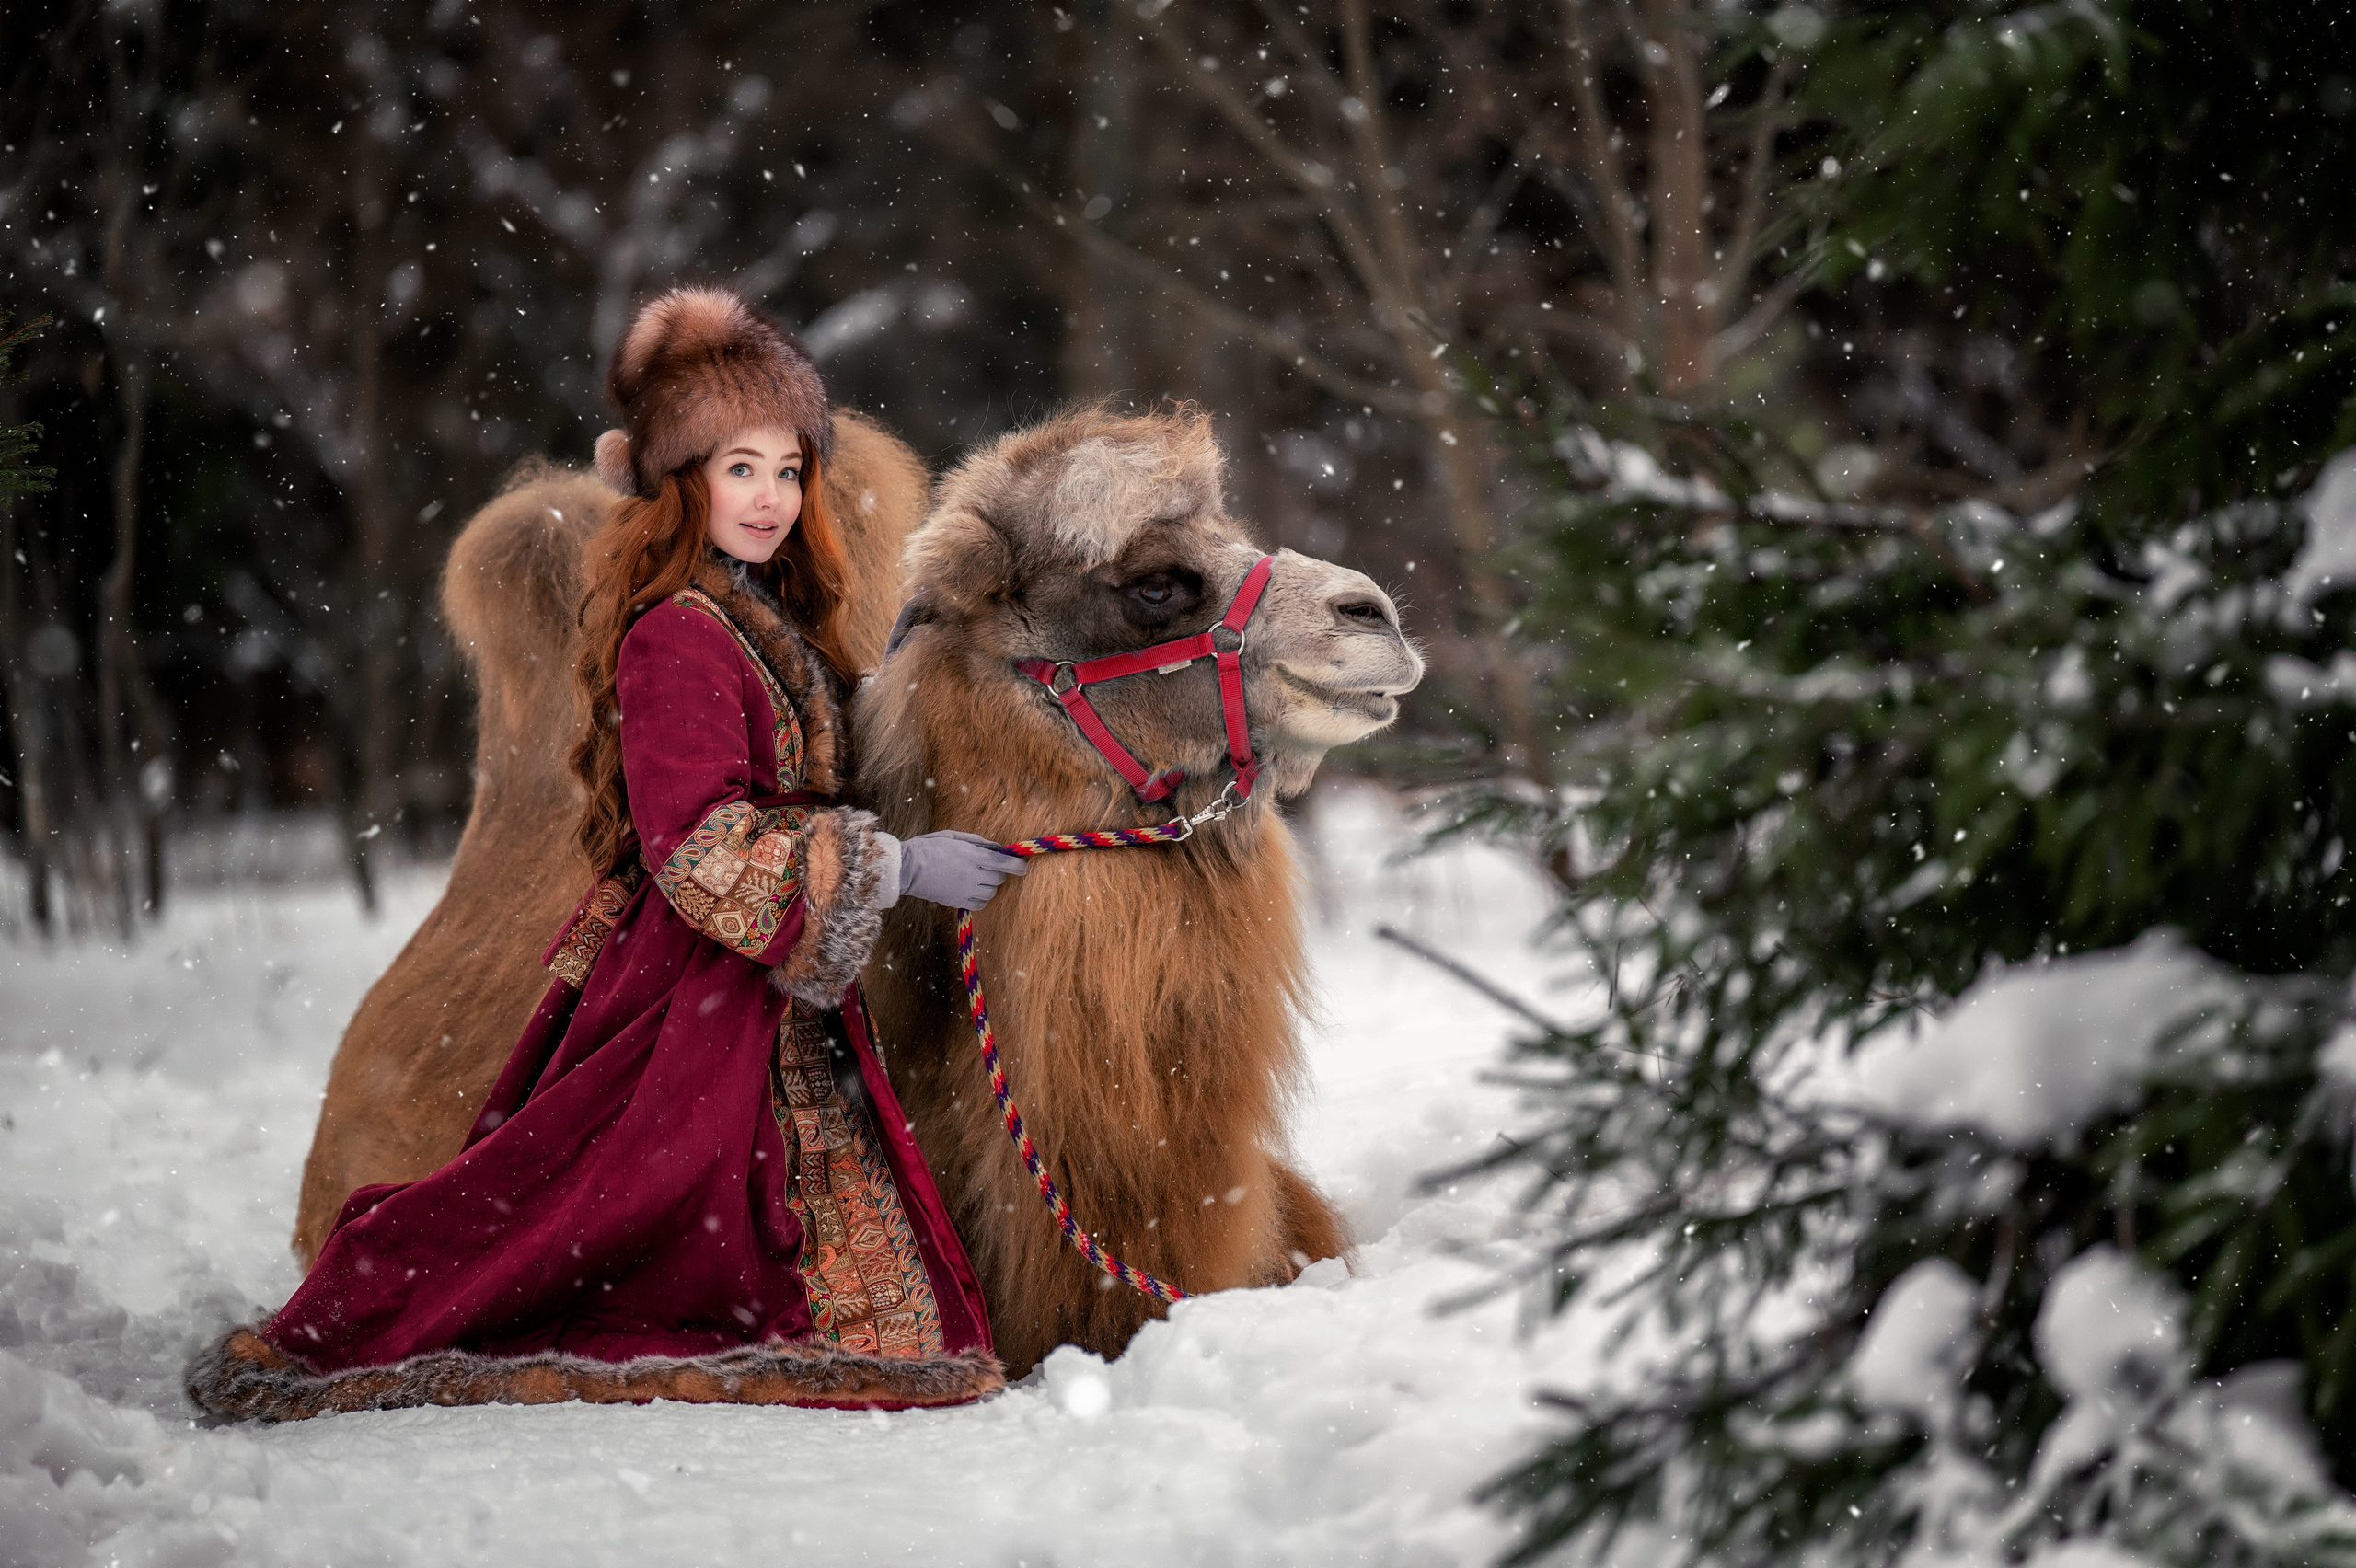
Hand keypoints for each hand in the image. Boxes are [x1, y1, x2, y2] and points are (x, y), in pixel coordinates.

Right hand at [891, 830, 1027, 911]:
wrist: (907, 868)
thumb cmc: (929, 847)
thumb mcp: (955, 837)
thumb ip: (980, 843)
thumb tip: (999, 848)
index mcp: (972, 855)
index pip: (1005, 863)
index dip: (1018, 866)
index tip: (1023, 866)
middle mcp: (972, 874)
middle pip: (1000, 878)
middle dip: (999, 872)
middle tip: (988, 867)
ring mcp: (966, 890)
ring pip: (992, 892)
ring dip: (990, 885)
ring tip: (976, 878)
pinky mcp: (959, 902)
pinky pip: (981, 904)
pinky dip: (982, 898)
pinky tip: (972, 890)